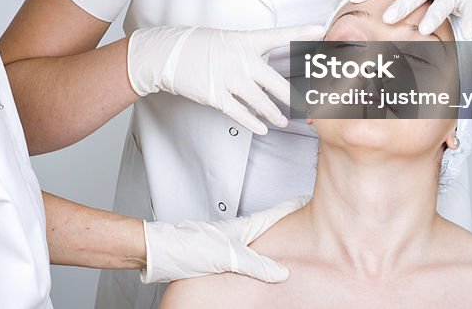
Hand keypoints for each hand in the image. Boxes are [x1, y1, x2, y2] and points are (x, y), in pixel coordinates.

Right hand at [127, 25, 323, 134]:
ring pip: (261, 103)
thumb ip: (248, 51)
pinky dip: (254, 123)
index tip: (320, 29)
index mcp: (245, 41)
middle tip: (308, 106)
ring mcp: (229, 79)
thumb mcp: (226, 39)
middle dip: (294, 98)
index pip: (278, 36)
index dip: (300, 32)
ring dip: (274, 115)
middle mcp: (240, 60)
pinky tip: (262, 128)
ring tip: (282, 121)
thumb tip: (266, 68)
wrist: (167, 54)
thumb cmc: (197, 45)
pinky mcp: (216, 96)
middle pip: (276, 83)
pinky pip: (241, 114)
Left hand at [141, 196, 307, 283]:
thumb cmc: (188, 246)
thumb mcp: (229, 256)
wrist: (163, 252)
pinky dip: (260, 258)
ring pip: (260, 242)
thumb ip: (257, 264)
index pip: (275, 214)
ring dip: (275, 242)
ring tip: (290, 246)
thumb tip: (282, 272)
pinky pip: (248, 256)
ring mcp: (229, 244)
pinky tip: (259, 267)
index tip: (308, 200)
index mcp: (244, 227)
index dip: (293, 206)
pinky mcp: (220, 256)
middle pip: (270, 226)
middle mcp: (238, 234)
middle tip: (305, 221)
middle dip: (288, 223)